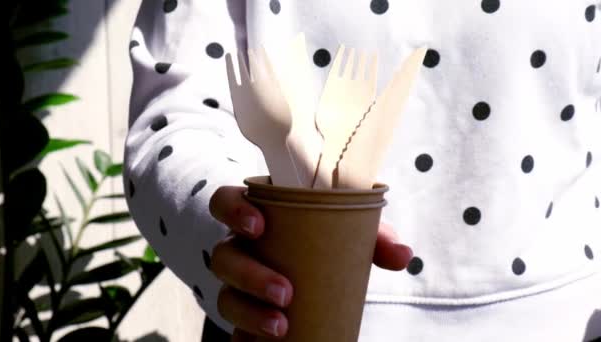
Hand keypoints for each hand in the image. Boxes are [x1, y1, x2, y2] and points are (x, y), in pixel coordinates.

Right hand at [209, 186, 412, 340]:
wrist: (317, 269)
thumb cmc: (327, 239)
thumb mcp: (349, 232)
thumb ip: (374, 238)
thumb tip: (403, 256)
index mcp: (259, 215)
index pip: (226, 201)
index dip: (234, 210)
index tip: (259, 226)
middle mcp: (240, 247)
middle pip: (224, 256)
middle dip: (250, 275)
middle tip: (285, 292)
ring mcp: (237, 283)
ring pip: (225, 296)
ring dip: (250, 313)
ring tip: (281, 327)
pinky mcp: (243, 314)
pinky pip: (232, 329)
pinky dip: (243, 339)